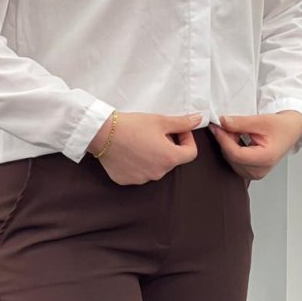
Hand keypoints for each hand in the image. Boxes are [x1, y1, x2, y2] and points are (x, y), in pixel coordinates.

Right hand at [86, 111, 204, 183]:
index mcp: (169, 158)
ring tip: (140, 141)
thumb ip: (182, 123)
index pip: (191, 153)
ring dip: (153, 156)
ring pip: (155, 167)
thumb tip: (198, 120)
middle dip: (168, 146)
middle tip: (155, 132)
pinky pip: (139, 173)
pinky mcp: (128, 181)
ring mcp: (143, 179)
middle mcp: (158, 173)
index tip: (178, 130)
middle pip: (171, 160)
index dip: (188, 139)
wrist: (103, 134)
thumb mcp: (160, 121)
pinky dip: (138, 163)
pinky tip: (129, 151)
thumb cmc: (132, 126)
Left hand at [207, 111, 301, 181]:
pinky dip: (232, 149)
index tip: (216, 126)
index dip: (223, 139)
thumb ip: (241, 122)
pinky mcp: (250, 172)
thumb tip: (222, 122)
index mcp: (265, 159)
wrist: (291, 131)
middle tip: (225, 124)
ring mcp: (254, 174)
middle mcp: (259, 171)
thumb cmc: (282, 127)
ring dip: (228, 144)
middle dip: (225, 140)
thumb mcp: (262, 120)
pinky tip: (238, 139)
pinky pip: (234, 162)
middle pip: (232, 158)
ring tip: (236, 130)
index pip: (236, 154)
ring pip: (231, 160)